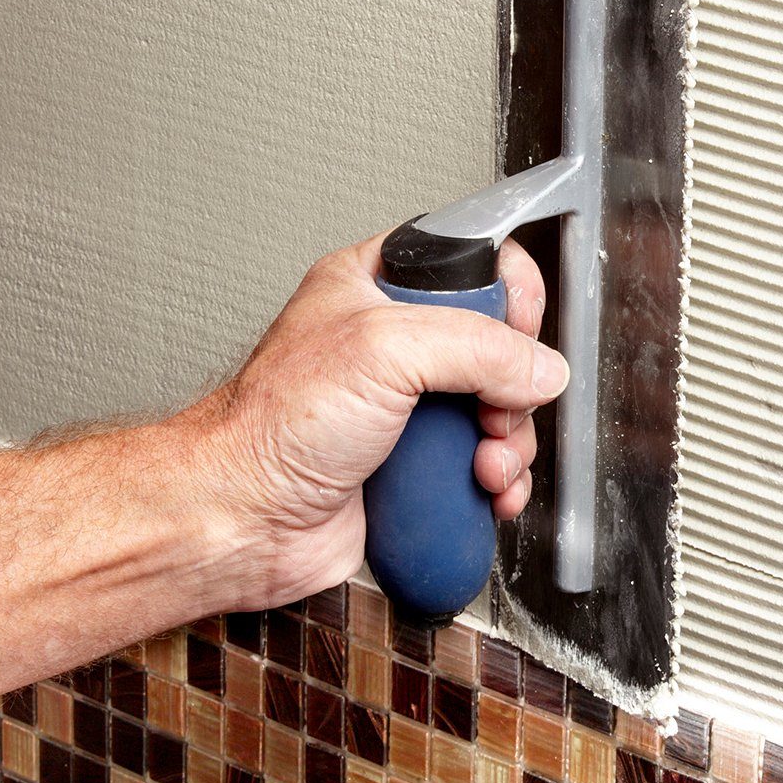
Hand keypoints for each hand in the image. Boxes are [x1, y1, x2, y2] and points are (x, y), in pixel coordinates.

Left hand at [182, 232, 568, 611]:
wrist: (243, 521)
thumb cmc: (274, 427)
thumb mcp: (383, 351)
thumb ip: (476, 346)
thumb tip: (539, 368)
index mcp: (375, 285)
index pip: (470, 261)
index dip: (507, 292)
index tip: (516, 328)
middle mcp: (394, 343)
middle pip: (498, 344)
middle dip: (513, 385)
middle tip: (493, 409)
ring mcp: (407, 406)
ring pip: (500, 409)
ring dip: (510, 441)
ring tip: (484, 465)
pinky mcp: (417, 464)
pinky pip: (486, 462)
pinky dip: (501, 481)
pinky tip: (487, 492)